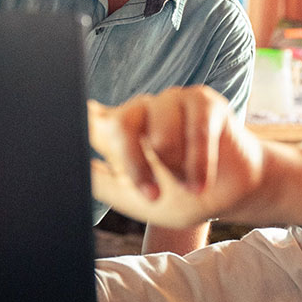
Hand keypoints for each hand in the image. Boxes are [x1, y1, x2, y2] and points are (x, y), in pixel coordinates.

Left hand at [88, 86, 266, 228]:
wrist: (228, 196)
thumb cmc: (180, 194)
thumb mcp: (136, 199)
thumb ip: (103, 183)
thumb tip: (73, 167)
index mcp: (120, 131)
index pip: (91, 118)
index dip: (80, 118)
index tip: (77, 122)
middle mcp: (142, 110)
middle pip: (121, 124)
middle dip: (135, 164)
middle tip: (151, 195)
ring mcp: (172, 102)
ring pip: (161, 135)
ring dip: (175, 169)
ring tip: (188, 186)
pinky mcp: (204, 103)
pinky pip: (197, 131)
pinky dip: (199, 163)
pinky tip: (200, 183)